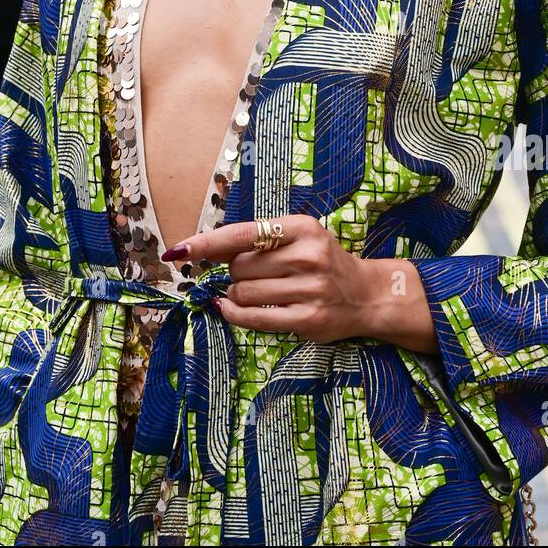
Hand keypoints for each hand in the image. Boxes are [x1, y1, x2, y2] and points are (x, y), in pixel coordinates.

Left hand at [162, 214, 375, 343]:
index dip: (207, 243)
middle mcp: (308, 256)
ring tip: (254, 291)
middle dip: (233, 272)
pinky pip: (254, 318)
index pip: (244, 234)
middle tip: (250, 273)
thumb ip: (259, 240)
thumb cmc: (323, 261)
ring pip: (243, 292)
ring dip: (236, 293)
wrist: (367, 294)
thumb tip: (207, 249)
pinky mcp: (308, 319)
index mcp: (302, 228)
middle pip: (239, 266)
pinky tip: (230, 308)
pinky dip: (234, 314)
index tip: (180, 251)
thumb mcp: (298, 237)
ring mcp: (310, 289)